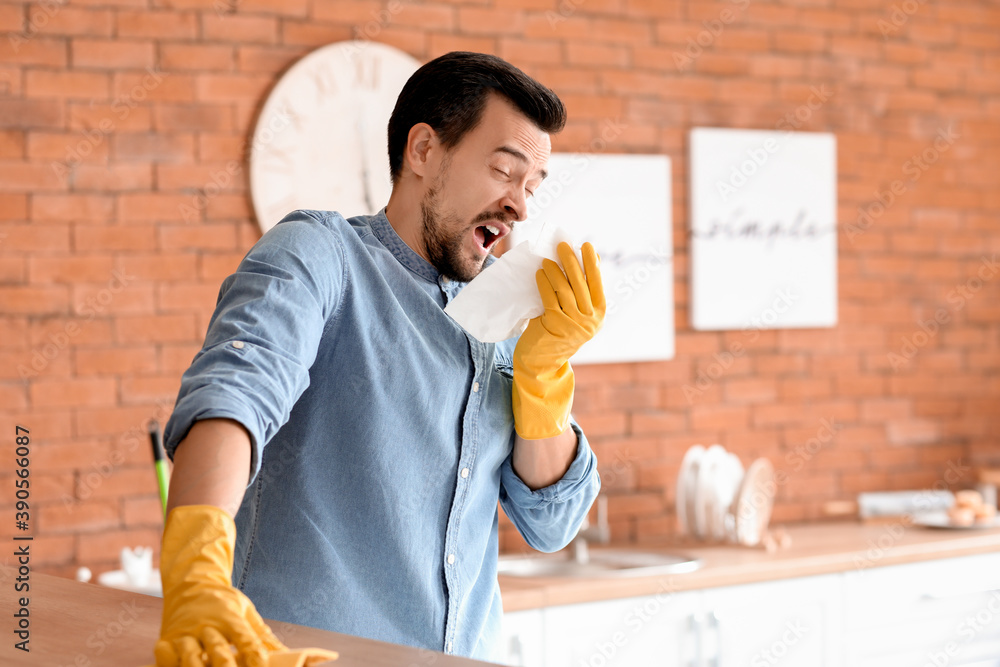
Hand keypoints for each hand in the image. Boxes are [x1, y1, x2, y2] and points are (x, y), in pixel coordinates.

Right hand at [154, 505, 338, 665]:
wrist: (190, 583)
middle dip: (226, 666)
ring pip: (190, 656)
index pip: (245, 638)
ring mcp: (185, 634)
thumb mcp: (245, 610)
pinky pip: (165, 657)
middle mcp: (207, 625)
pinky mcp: (166, 641)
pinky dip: (170, 666)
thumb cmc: (222, 602)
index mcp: (230, 617)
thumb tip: (286, 653)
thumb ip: (262, 635)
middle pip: (218, 649)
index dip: (254, 655)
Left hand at [512, 242, 604, 438]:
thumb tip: (583, 261)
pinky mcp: (555, 325)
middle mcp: (590, 320)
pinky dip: (544, 283)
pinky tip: (540, 273)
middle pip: (580, 283)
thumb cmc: (558, 332)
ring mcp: (573, 324)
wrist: (542, 362)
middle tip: (562, 245)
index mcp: (599, 314)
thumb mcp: (576, 314)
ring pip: (564, 289)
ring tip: (548, 259)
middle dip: (571, 260)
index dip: (592, 263)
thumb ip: (581, 293)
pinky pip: (549, 298)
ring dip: (555, 270)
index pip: (597, 283)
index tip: (586, 245)